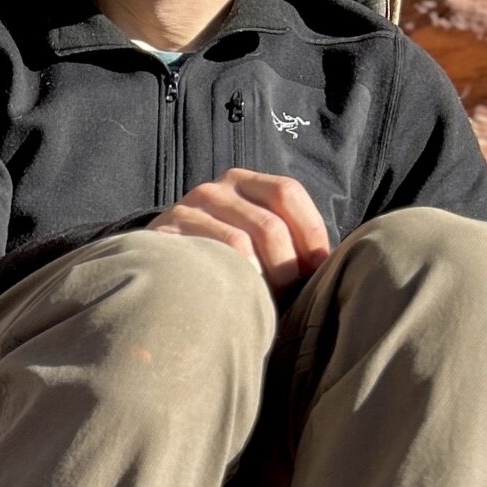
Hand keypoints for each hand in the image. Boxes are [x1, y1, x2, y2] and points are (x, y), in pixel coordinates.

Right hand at [148, 170, 330, 293]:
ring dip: (262, 281)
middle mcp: (216, 188)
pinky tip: (237, 299)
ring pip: (242, 244)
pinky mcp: (167, 235)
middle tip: (290, 297)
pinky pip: (212, 258)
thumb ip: (286, 239)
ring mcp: (189, 209)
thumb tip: (330, 262)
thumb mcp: (253, 237)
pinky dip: (233, 281)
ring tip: (264, 304)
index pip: (288, 192)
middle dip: (287, 268)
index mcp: (244, 181)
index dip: (311, 233)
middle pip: (269, 225)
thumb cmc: (220, 260)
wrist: (157, 268)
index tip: (317, 271)